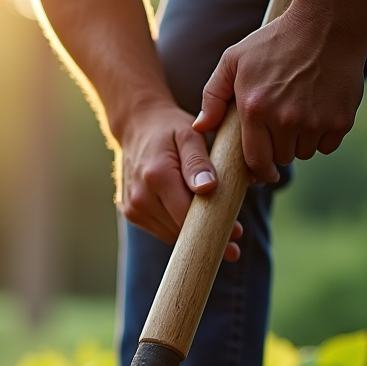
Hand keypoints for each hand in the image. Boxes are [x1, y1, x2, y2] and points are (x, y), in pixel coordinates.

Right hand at [116, 103, 243, 261]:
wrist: (136, 126)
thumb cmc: (169, 129)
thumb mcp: (189, 135)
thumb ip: (198, 162)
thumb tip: (208, 188)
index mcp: (156, 176)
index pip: (186, 215)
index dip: (212, 227)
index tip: (236, 234)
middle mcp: (140, 196)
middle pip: (178, 229)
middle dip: (206, 234)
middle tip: (234, 239)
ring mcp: (132, 207)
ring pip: (169, 233)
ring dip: (192, 234)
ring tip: (216, 230)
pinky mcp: (130, 212)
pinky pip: (159, 229)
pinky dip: (177, 226)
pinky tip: (191, 219)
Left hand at [193, 10, 366, 183]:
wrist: (328, 22)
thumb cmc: (275, 41)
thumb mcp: (234, 60)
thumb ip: (214, 96)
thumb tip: (201, 128)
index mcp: (255, 109)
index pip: (255, 160)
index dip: (258, 170)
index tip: (261, 172)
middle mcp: (285, 120)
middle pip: (281, 158)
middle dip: (278, 149)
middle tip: (280, 128)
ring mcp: (315, 121)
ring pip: (305, 153)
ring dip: (301, 142)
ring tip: (299, 116)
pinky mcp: (341, 119)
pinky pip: (328, 145)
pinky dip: (323, 136)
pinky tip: (319, 113)